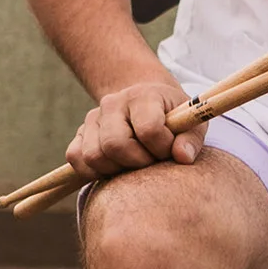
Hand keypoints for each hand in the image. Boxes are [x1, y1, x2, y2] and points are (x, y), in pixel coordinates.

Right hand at [65, 78, 198, 181]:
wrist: (146, 101)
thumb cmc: (174, 118)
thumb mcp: (191, 123)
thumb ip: (191, 140)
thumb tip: (182, 157)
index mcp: (142, 96)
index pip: (149, 129)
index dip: (162, 147)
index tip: (170, 150)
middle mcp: (112, 104)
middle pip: (115, 144)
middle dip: (137, 162)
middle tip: (151, 161)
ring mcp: (93, 118)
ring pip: (93, 155)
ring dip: (116, 170)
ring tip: (134, 165)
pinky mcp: (80, 133)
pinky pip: (75, 158)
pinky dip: (92, 171)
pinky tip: (115, 169)